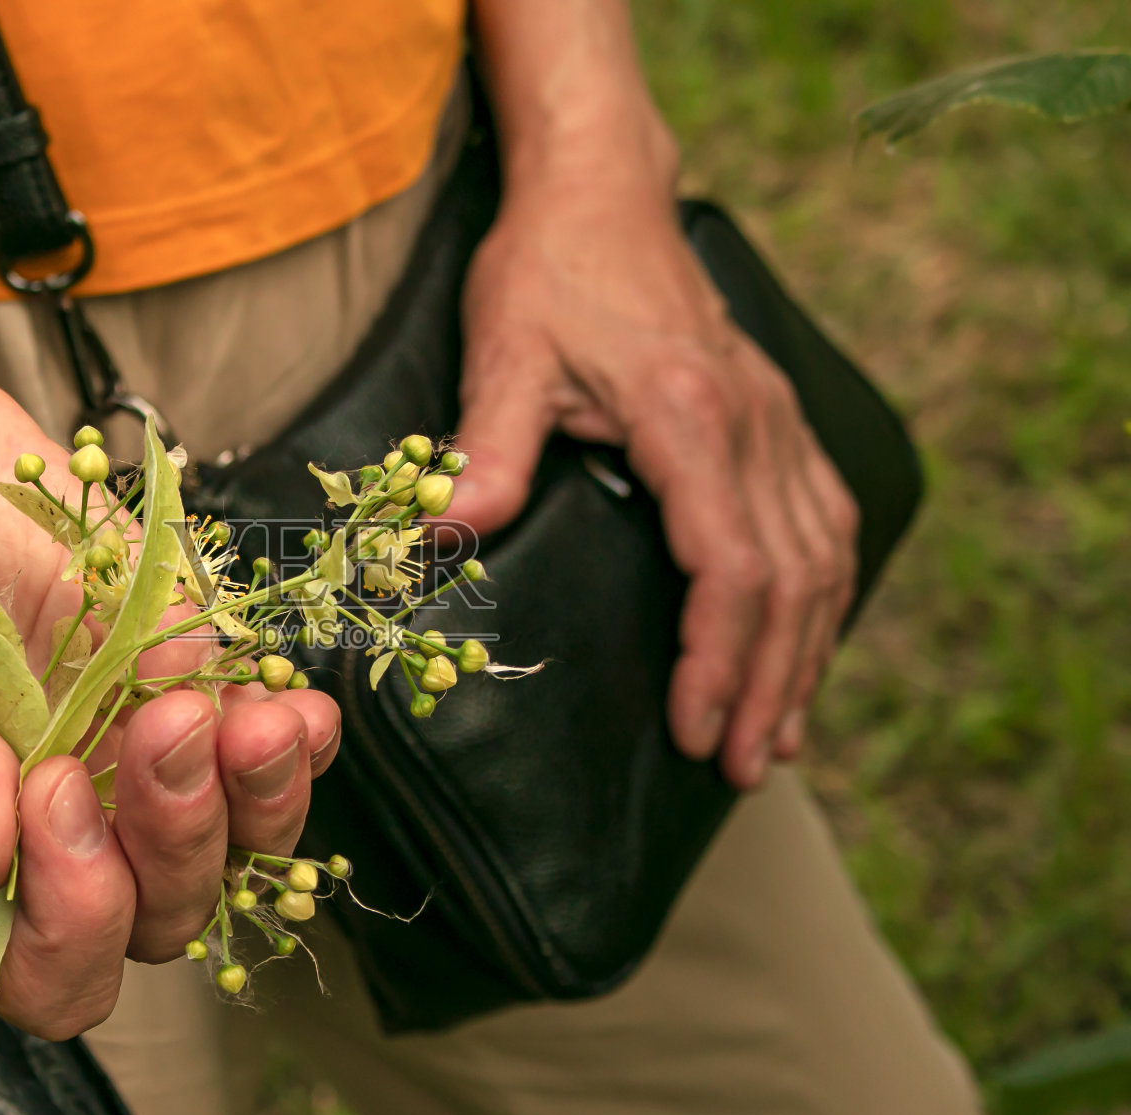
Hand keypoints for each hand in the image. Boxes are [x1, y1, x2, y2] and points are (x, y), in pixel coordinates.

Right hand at [0, 345, 339, 1037]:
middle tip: (157, 732)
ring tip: (255, 725)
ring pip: (225, 841)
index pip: (36, 964)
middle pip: (153, 913)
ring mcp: (114, 745)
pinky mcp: (164, 669)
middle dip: (176, 847)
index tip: (55, 794)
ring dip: (256, 801)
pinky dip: (290, 739)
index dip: (72, 923)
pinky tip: (296, 707)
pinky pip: (250, 739)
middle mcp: (42, 814)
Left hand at [447, 175, 857, 787]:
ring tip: (783, 732)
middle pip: (792, 580)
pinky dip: (823, 591)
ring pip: (823, 556)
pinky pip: (824, 516)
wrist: (602, 189)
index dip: (720, 660)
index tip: (698, 730)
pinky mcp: (775, 413)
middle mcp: (753, 423)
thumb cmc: (549, 269)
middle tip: (744, 765)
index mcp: (689, 417)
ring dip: (808, 651)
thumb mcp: (505, 352)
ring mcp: (776, 417)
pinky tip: (809, 637)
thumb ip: (488, 447)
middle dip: (770, 682)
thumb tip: (449, 539)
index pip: (730, 566)